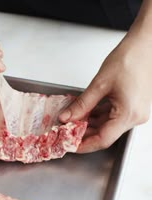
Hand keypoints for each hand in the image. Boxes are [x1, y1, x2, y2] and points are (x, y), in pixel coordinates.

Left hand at [59, 31, 151, 152]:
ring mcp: (135, 113)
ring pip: (107, 126)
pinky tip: (84, 113)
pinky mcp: (132, 107)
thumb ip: (81, 104)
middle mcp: (134, 117)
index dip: (83, 145)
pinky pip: (112, 117)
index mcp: (129, 114)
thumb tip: (66, 118)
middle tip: (66, 131)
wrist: (147, 44)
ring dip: (89, 124)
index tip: (69, 145)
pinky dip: (97, 116)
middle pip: (105, 134)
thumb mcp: (100, 84)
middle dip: (83, 134)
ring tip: (72, 121)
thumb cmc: (130, 58)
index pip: (102, 140)